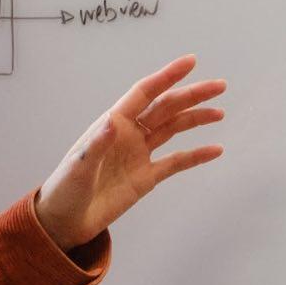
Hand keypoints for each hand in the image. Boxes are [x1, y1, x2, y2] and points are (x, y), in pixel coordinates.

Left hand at [32, 56, 228, 251]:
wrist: (66, 222)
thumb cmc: (65, 190)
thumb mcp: (78, 167)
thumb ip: (96, 145)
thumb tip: (112, 121)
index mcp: (112, 124)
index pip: (145, 93)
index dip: (167, 76)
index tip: (191, 62)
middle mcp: (129, 134)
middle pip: (165, 107)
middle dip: (192, 95)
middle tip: (220, 85)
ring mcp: (139, 155)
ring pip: (173, 129)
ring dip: (196, 119)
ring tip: (219, 112)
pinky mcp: (146, 177)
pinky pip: (176, 162)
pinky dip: (196, 155)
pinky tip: (215, 150)